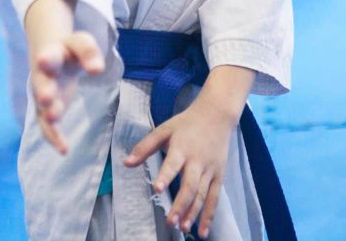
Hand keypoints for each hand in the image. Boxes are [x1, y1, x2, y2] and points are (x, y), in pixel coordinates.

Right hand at [32, 32, 104, 153]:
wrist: (52, 56)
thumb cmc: (69, 51)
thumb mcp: (81, 43)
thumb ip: (89, 53)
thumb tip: (97, 70)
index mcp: (51, 55)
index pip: (50, 56)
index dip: (47, 58)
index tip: (44, 59)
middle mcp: (43, 77)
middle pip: (42, 84)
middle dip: (44, 91)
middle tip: (46, 98)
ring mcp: (43, 96)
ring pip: (43, 108)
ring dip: (49, 115)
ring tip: (54, 119)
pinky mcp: (47, 112)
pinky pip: (48, 127)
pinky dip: (54, 138)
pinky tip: (64, 150)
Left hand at [124, 93, 233, 238]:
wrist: (217, 115)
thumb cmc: (186, 123)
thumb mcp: (165, 129)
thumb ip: (145, 146)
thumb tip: (126, 163)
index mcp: (181, 147)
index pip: (173, 163)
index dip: (165, 176)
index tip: (157, 189)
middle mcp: (197, 161)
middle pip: (190, 185)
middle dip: (180, 204)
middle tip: (170, 221)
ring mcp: (210, 169)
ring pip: (202, 194)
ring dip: (193, 212)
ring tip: (183, 228)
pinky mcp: (219, 175)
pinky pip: (214, 198)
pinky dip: (209, 216)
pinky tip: (203, 232)